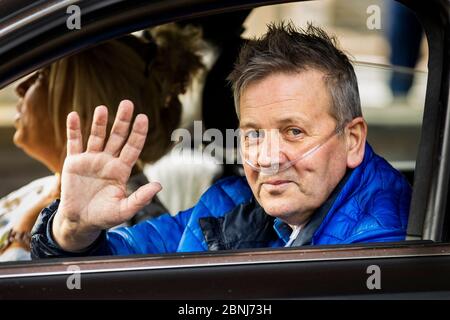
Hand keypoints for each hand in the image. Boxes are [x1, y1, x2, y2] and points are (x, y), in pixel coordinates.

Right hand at [53, 100, 161, 251]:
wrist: (80, 221)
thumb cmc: (104, 216)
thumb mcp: (124, 209)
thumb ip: (140, 198)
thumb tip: (159, 185)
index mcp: (121, 169)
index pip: (133, 147)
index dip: (138, 133)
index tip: (143, 118)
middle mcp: (108, 160)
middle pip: (117, 136)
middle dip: (122, 121)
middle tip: (127, 104)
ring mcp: (91, 159)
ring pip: (97, 136)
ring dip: (100, 122)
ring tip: (103, 109)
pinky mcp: (74, 162)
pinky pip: (74, 143)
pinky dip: (74, 129)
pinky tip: (74, 116)